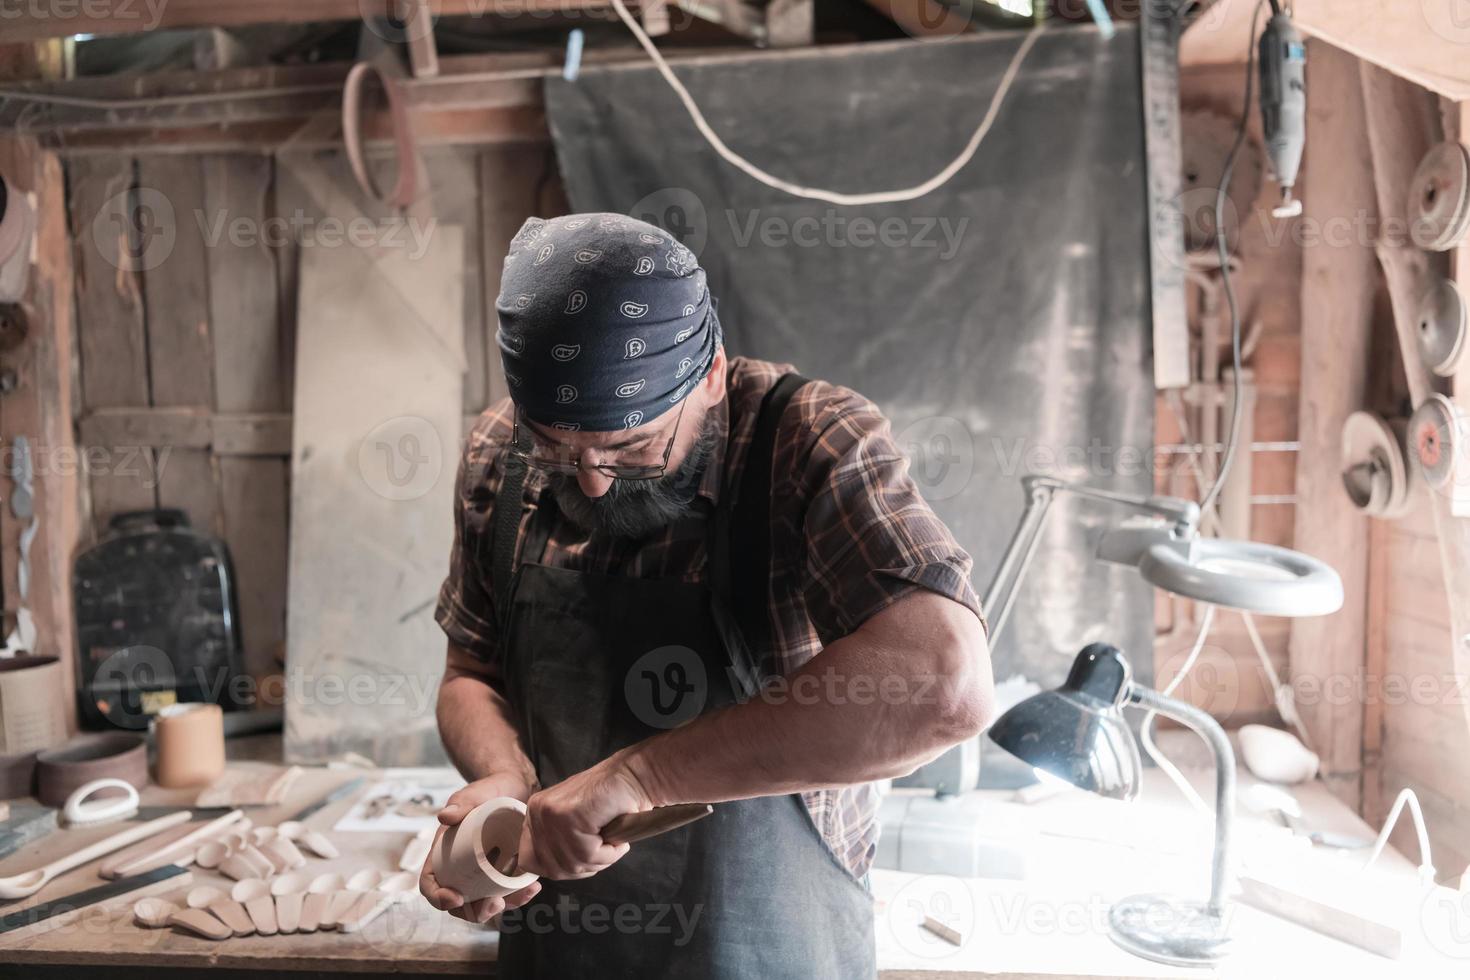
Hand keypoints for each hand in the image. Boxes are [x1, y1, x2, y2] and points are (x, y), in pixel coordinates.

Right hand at [420, 771, 541, 923]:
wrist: (515, 787)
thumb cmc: (488, 790)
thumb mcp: (472, 794)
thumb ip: (460, 803)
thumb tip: (445, 816)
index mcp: (443, 853)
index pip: (430, 882)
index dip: (437, 897)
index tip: (455, 899)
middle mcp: (461, 868)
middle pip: (459, 903)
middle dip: (474, 912)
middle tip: (494, 904)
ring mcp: (483, 873)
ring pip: (486, 902)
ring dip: (501, 908)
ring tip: (522, 895)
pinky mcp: (504, 873)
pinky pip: (507, 892)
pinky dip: (519, 895)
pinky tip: (533, 887)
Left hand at [516, 755, 652, 879]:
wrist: (634, 776)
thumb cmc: (611, 801)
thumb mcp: (575, 824)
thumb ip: (559, 843)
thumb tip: (551, 872)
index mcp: (534, 814)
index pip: (529, 861)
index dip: (557, 870)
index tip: (582, 862)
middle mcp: (537, 812)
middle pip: (551, 868)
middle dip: (582, 869)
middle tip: (603, 853)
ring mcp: (551, 814)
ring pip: (571, 864)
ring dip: (599, 861)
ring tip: (614, 844)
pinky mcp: (569, 817)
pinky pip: (588, 855)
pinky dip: (609, 854)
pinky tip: (618, 841)